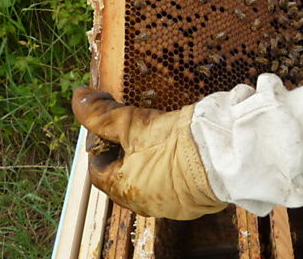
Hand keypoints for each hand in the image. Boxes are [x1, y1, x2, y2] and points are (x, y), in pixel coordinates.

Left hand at [71, 87, 225, 219]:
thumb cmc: (174, 143)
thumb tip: (79, 97)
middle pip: (124, 174)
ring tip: (157, 131)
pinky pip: (174, 181)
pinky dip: (170, 164)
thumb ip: (101, 113)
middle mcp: (145, 203)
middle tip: (133, 125)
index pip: (98, 170)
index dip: (99, 144)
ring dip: (148, 157)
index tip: (108, 125)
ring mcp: (172, 204)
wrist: (223, 154)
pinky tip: (179, 145)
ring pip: (149, 178)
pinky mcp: (194, 199)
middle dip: (124, 150)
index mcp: (124, 190)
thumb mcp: (132, 123)